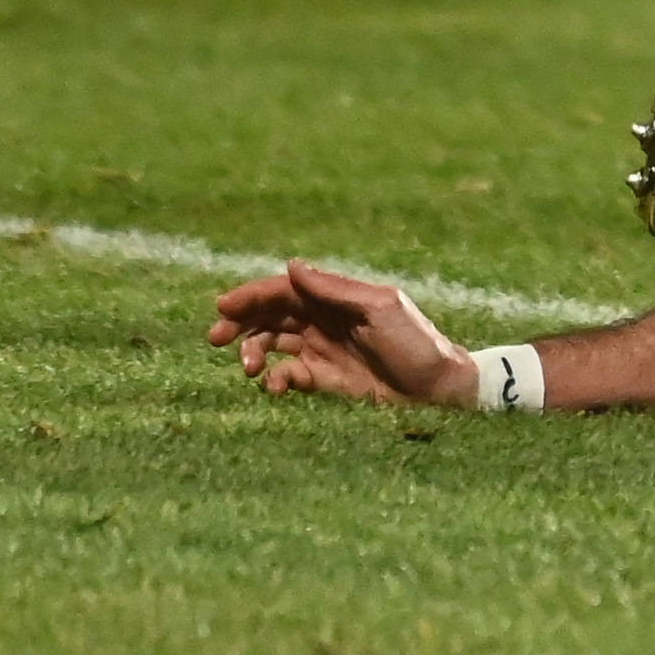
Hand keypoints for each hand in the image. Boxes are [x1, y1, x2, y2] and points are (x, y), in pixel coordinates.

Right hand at [206, 261, 475, 406]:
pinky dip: (275, 379)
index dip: (252, 296)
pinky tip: (275, 386)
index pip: (285, 290)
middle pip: (271, 315)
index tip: (222, 307)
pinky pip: (288, 375)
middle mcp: (324, 320)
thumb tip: (292, 265)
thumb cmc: (415, 343)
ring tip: (248, 367)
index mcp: (336, 298)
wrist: (438, 389)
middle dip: (240, 324)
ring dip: (253, 352)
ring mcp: (323, 350)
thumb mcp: (379, 309)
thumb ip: (334, 290)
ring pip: (273, 344)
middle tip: (215, 338)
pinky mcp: (325, 380)